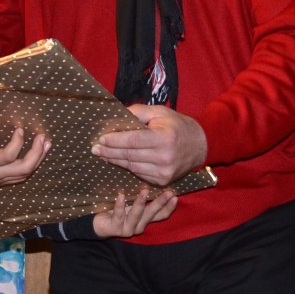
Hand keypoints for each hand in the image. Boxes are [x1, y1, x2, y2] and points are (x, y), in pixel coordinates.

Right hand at [0, 128, 49, 193]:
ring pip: (25, 174)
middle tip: (42, 137)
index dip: (17, 142)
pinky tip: (36, 156)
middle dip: (36, 153)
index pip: (8, 156)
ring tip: (46, 144)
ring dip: (38, 159)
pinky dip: (32, 166)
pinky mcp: (0, 181)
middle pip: (24, 168)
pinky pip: (20, 176)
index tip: (20, 128)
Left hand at [91, 104, 207, 185]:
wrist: (200, 146)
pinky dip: (128, 167)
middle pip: (129, 156)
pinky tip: (119, 161)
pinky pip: (139, 174)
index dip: (114, 141)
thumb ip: (138, 112)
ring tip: (103, 154)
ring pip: (132, 167)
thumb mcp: (159, 112)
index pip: (132, 141)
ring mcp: (164, 173)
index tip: (100, 139)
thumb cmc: (177, 125)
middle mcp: (164, 158)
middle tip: (95, 148)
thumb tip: (117, 116)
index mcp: (163, 139)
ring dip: (116, 161)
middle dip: (109, 152)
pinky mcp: (163, 181)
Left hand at [92, 188, 176, 238]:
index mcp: (144, 220)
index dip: (169, 207)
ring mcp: (127, 229)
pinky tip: (121, 196)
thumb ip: (143, 197)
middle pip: (152, 214)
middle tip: (168, 192)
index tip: (176, 196)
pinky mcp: (115, 229)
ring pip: (136, 215)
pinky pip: (118, 216)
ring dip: (141, 203)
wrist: (97, 223)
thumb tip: (153, 180)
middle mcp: (138, 226)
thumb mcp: (132, 203)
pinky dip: (120, 206)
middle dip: (160, 203)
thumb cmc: (116, 210)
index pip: (161, 215)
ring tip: (144, 191)